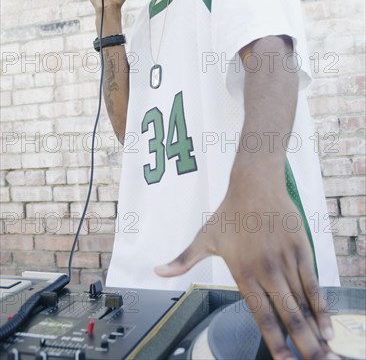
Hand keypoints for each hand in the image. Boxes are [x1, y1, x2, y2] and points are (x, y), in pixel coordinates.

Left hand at [155, 163, 337, 359]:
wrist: (255, 184)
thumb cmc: (230, 212)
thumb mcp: (204, 237)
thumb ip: (184, 260)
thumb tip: (157, 271)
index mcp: (242, 271)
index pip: (260, 314)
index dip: (273, 340)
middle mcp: (265, 268)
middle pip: (286, 313)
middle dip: (301, 343)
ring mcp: (285, 258)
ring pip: (302, 301)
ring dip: (314, 330)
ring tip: (323, 353)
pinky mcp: (300, 248)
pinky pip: (312, 283)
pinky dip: (321, 306)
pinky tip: (326, 325)